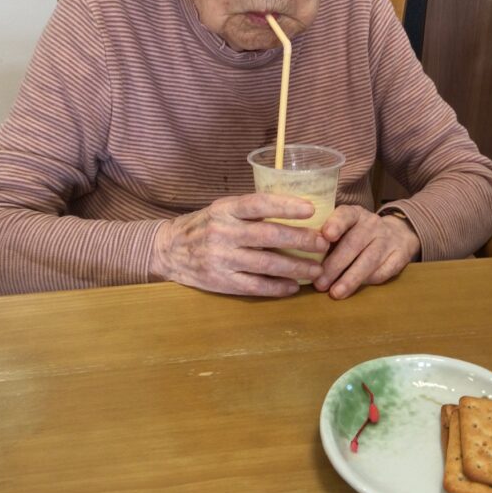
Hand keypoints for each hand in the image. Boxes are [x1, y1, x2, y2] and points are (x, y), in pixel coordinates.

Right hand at [150, 193, 329, 296]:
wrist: (168, 250)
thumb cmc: (204, 225)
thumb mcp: (222, 209)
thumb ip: (251, 210)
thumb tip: (295, 209)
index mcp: (225, 209)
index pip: (258, 204)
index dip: (285, 206)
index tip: (311, 209)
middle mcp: (223, 232)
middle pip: (268, 236)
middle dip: (300, 240)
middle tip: (323, 243)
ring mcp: (221, 259)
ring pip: (266, 265)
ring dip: (295, 268)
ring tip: (316, 269)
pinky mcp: (221, 281)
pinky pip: (255, 286)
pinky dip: (277, 287)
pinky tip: (293, 286)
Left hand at [313, 206, 420, 299]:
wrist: (398, 232)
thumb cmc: (358, 233)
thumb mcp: (344, 227)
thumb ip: (326, 238)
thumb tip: (301, 260)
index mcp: (354, 214)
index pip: (345, 215)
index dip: (336, 224)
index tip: (326, 236)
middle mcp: (371, 224)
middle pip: (354, 244)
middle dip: (335, 265)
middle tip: (320, 283)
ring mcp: (387, 239)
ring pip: (368, 260)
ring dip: (350, 278)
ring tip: (336, 293)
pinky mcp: (400, 256)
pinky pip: (383, 271)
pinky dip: (368, 282)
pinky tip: (354, 290)